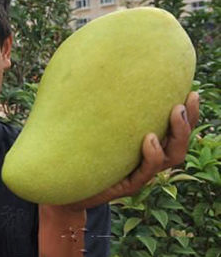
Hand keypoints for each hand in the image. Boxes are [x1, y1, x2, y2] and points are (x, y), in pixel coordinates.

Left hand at [69, 91, 199, 209]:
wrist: (65, 184)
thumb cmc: (80, 150)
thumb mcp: (94, 124)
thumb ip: (102, 104)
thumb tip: (97, 71)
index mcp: (145, 143)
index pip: (174, 128)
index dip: (188, 112)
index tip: (191, 91)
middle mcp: (147, 157)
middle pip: (179, 141)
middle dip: (188, 120)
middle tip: (187, 99)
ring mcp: (139, 173)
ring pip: (170, 156)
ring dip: (177, 134)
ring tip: (175, 113)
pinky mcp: (127, 185)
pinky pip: (145, 172)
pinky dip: (151, 155)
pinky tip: (149, 139)